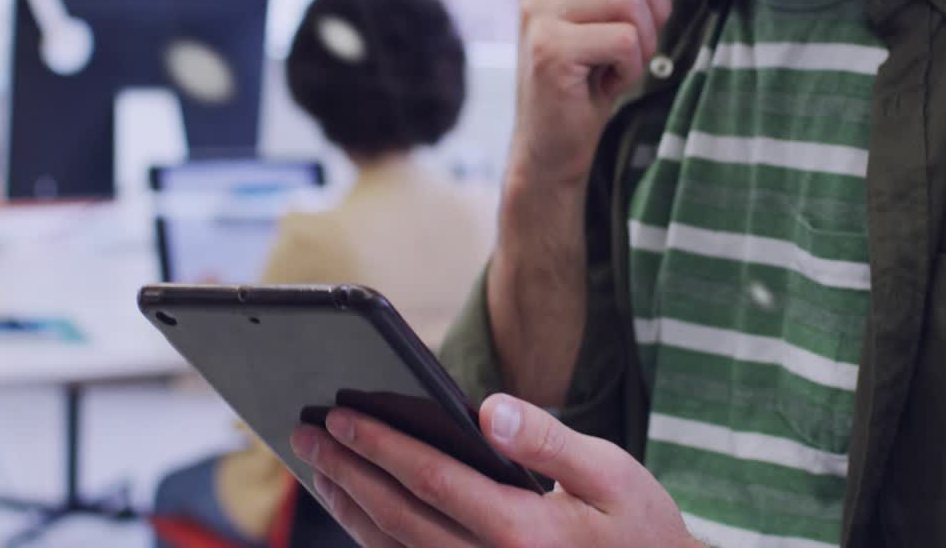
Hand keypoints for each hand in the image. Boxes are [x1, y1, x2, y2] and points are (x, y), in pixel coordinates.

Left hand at [291, 393, 699, 547]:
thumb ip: (547, 438)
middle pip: (396, 518)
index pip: (430, 481)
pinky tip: (357, 512)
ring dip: (348, 508)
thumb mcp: (612, 472)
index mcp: (523, 533)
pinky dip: (374, 539)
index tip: (340, 415)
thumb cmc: (638, 527)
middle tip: (307, 434)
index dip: (380, 445)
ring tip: (318, 468)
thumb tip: (486, 409)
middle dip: (347, 472)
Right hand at [509, 0, 671, 188]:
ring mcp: (538, 9)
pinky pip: (625, 41)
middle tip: (627, 44)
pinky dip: (629, 69)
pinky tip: (601, 84)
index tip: (632, 10)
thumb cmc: (591, 72)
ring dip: (641, 43)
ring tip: (611, 64)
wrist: (553, 141)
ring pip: (632, 0)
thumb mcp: (605, 8)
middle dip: (652, 8)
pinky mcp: (549, 48)